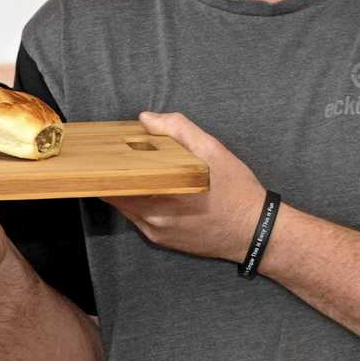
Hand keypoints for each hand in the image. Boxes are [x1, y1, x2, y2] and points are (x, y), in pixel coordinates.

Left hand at [103, 112, 265, 261]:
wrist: (257, 232)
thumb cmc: (237, 191)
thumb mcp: (213, 151)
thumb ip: (178, 129)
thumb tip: (146, 119)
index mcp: (160, 199)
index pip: (113, 183)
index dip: (104, 165)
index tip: (102, 150)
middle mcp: (153, 221)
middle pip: (116, 194)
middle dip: (115, 173)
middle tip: (117, 153)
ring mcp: (157, 233)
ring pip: (127, 206)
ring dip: (128, 186)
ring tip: (135, 166)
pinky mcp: (163, 241)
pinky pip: (140, 217)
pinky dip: (140, 200)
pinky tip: (153, 185)